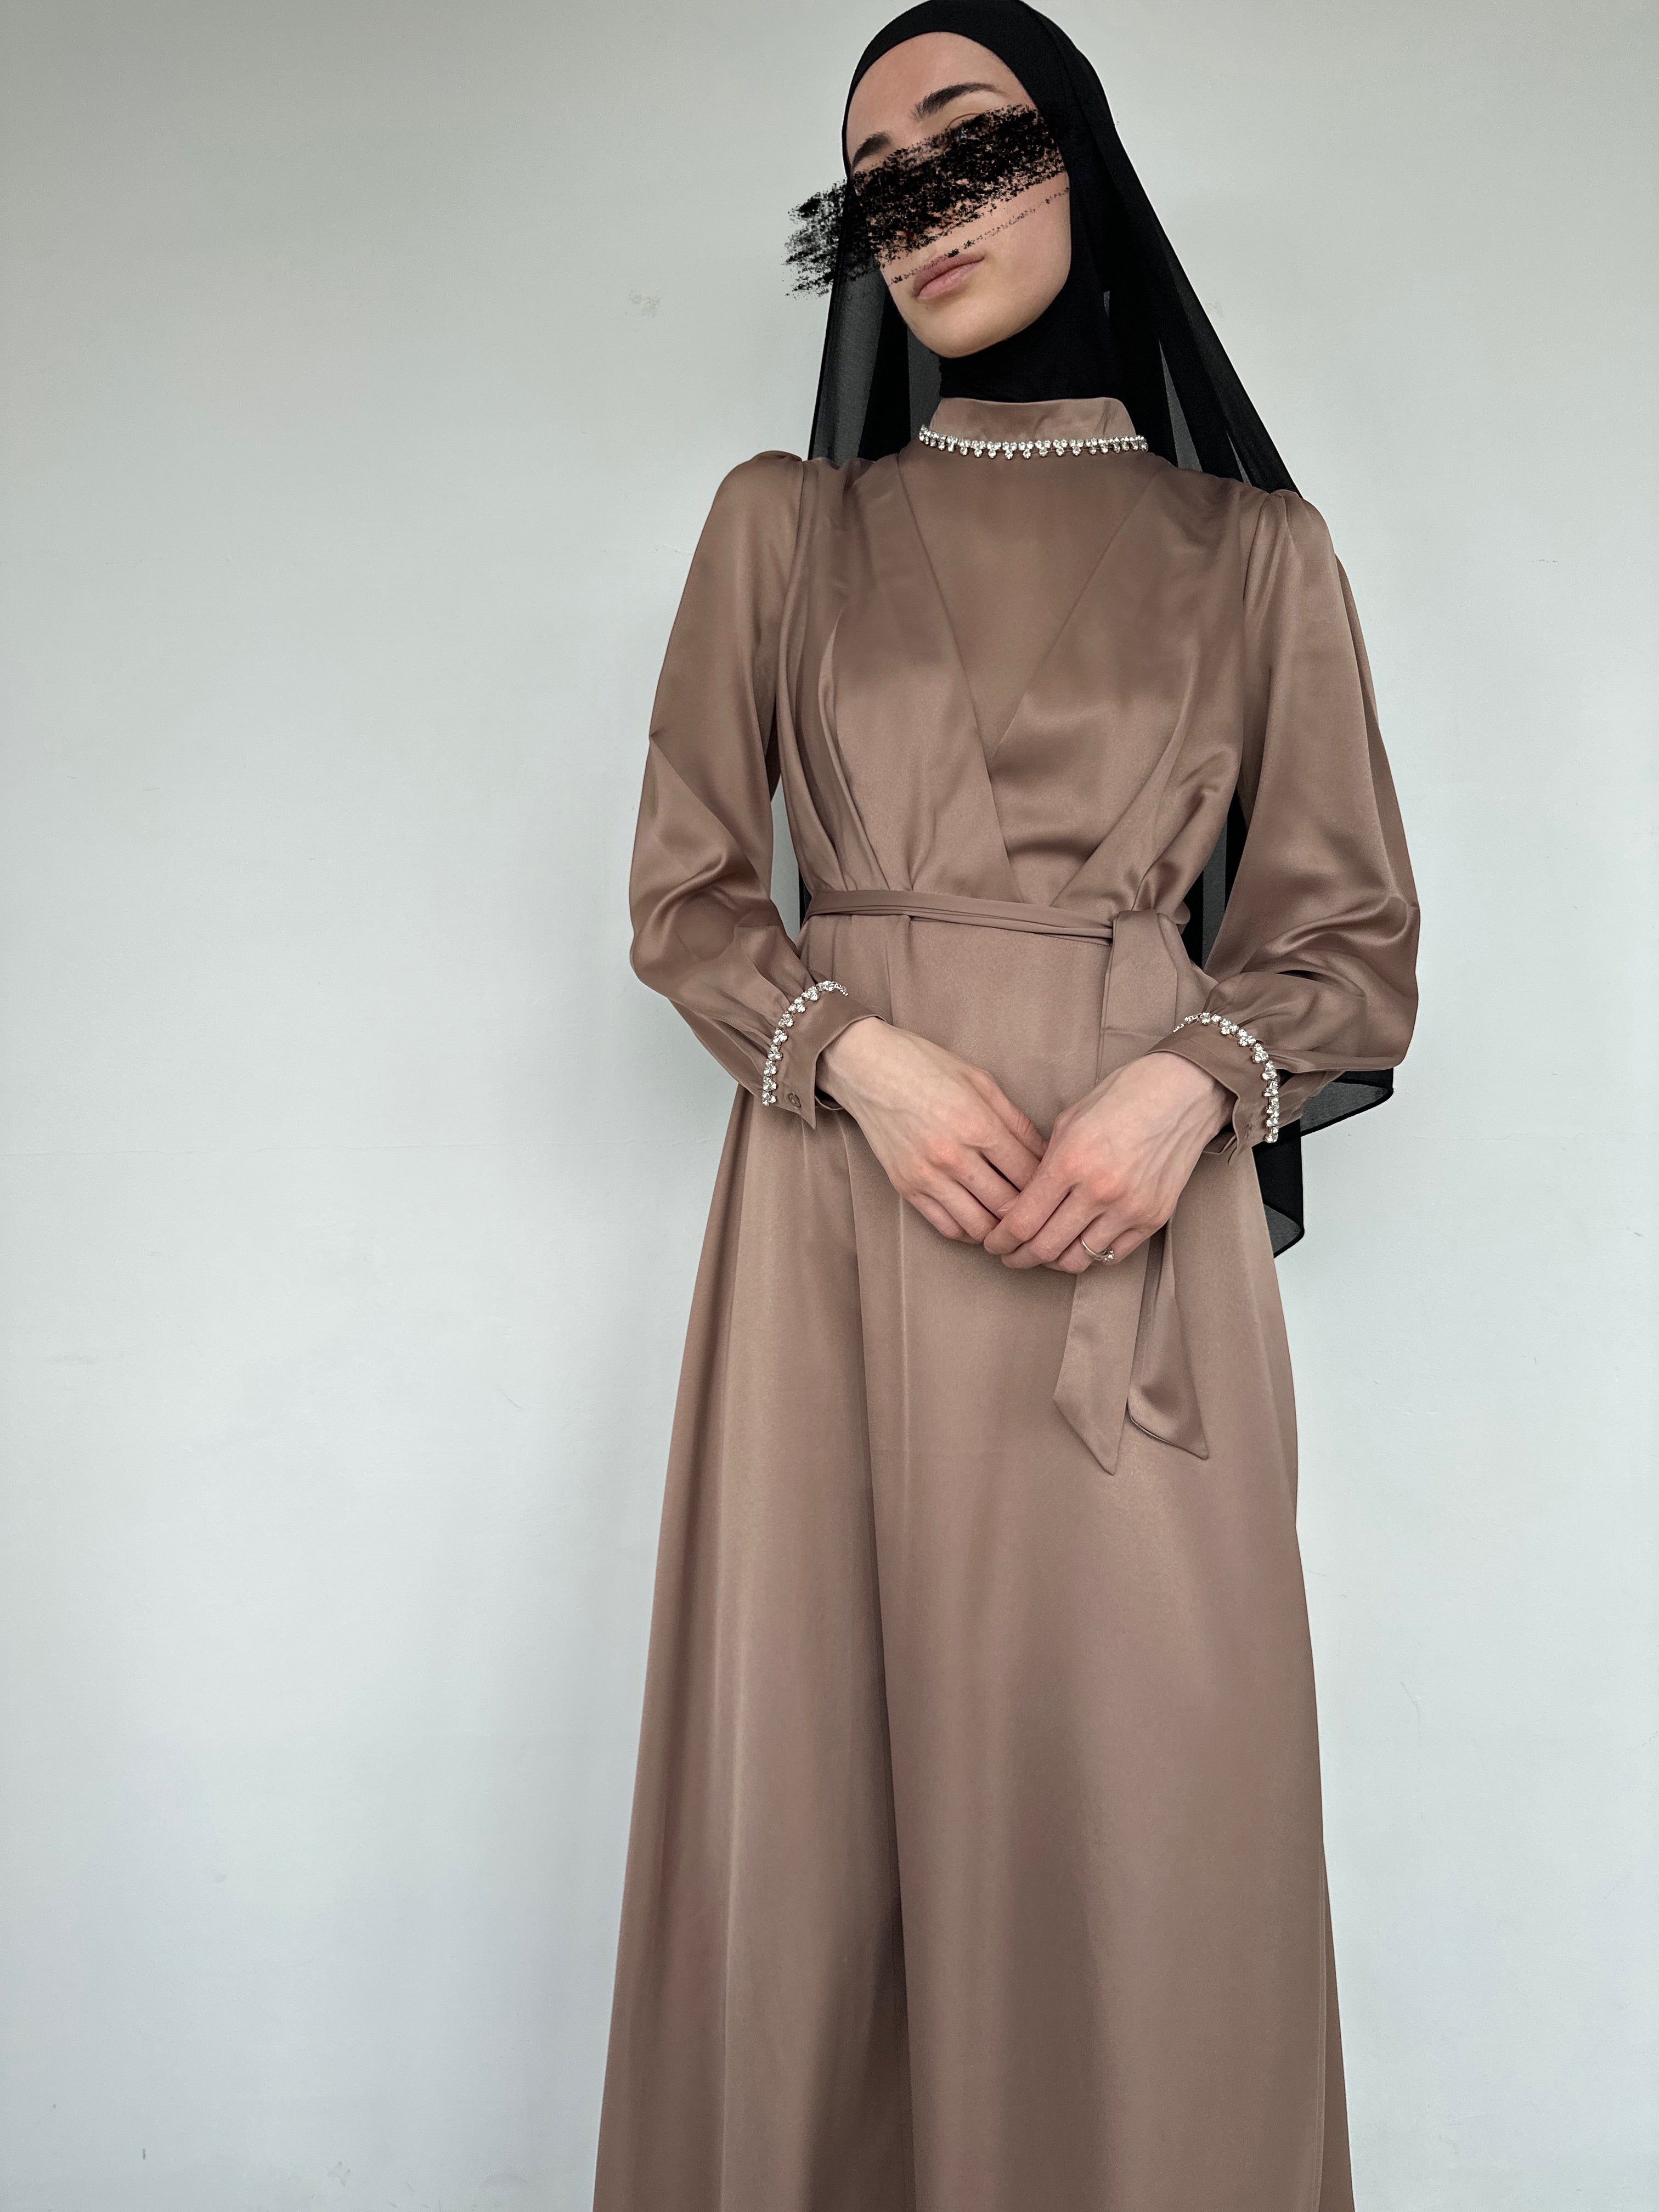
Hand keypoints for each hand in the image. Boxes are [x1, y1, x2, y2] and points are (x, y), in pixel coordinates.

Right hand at [817, 1018, 1044, 1244]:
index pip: (1029, 1174)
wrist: (867, 1067)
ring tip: (1013, 1222)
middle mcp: (953, 1156)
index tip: (1055, 1187)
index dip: (1049, 1185)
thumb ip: (1016, 1121)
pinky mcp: (906, 1187)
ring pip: (979, 1226)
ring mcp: (927, 1175)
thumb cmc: (926, 1066)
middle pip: (1008, 1206)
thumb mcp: (980, 1081)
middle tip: (1042, 1212)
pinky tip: (981, 1221)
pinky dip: (970, 1232)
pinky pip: (946, 1226)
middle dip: (1030, 1213)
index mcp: (977, 1125)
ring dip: (1001, 1229)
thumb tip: (1046, 1155)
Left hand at [981, 1052, 1231, 1272]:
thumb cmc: (1124, 1096)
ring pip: (1078, 1260)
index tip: (992, 1242)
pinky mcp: (1154, 1218)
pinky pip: (1112, 1255)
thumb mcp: (1070, 1121)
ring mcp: (1130, 1208)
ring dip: (1052, 1262)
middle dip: (1018, 1257)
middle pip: (1045, 1248)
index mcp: (1071, 1161)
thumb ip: (1044, 1164)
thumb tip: (1023, 1200)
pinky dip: (1089, 1255)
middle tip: (1009, 1255)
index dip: (1000, 1239)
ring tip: (1041, 1254)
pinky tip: (1077, 1244)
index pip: (1022, 1221)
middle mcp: (1100, 1191)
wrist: (1184, 1092)